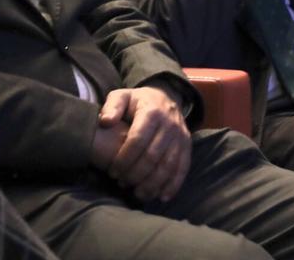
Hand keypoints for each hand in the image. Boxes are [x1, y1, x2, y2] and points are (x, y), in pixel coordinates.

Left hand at [95, 87, 190, 202]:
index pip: (137, 140)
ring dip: (153, 184)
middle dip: (135, 174)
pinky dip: (174, 184)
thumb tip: (105, 122)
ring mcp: (180, 136)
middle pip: (152, 156)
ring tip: (138, 194)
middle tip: (122, 183)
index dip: (124, 159)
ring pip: (168, 165)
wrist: (166, 96)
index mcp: (152, 112)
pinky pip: (183, 167)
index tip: (112, 172)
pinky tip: (162, 197)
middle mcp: (169, 124)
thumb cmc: (138, 102)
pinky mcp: (187, 145)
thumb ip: (112, 106)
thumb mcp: (123, 96)